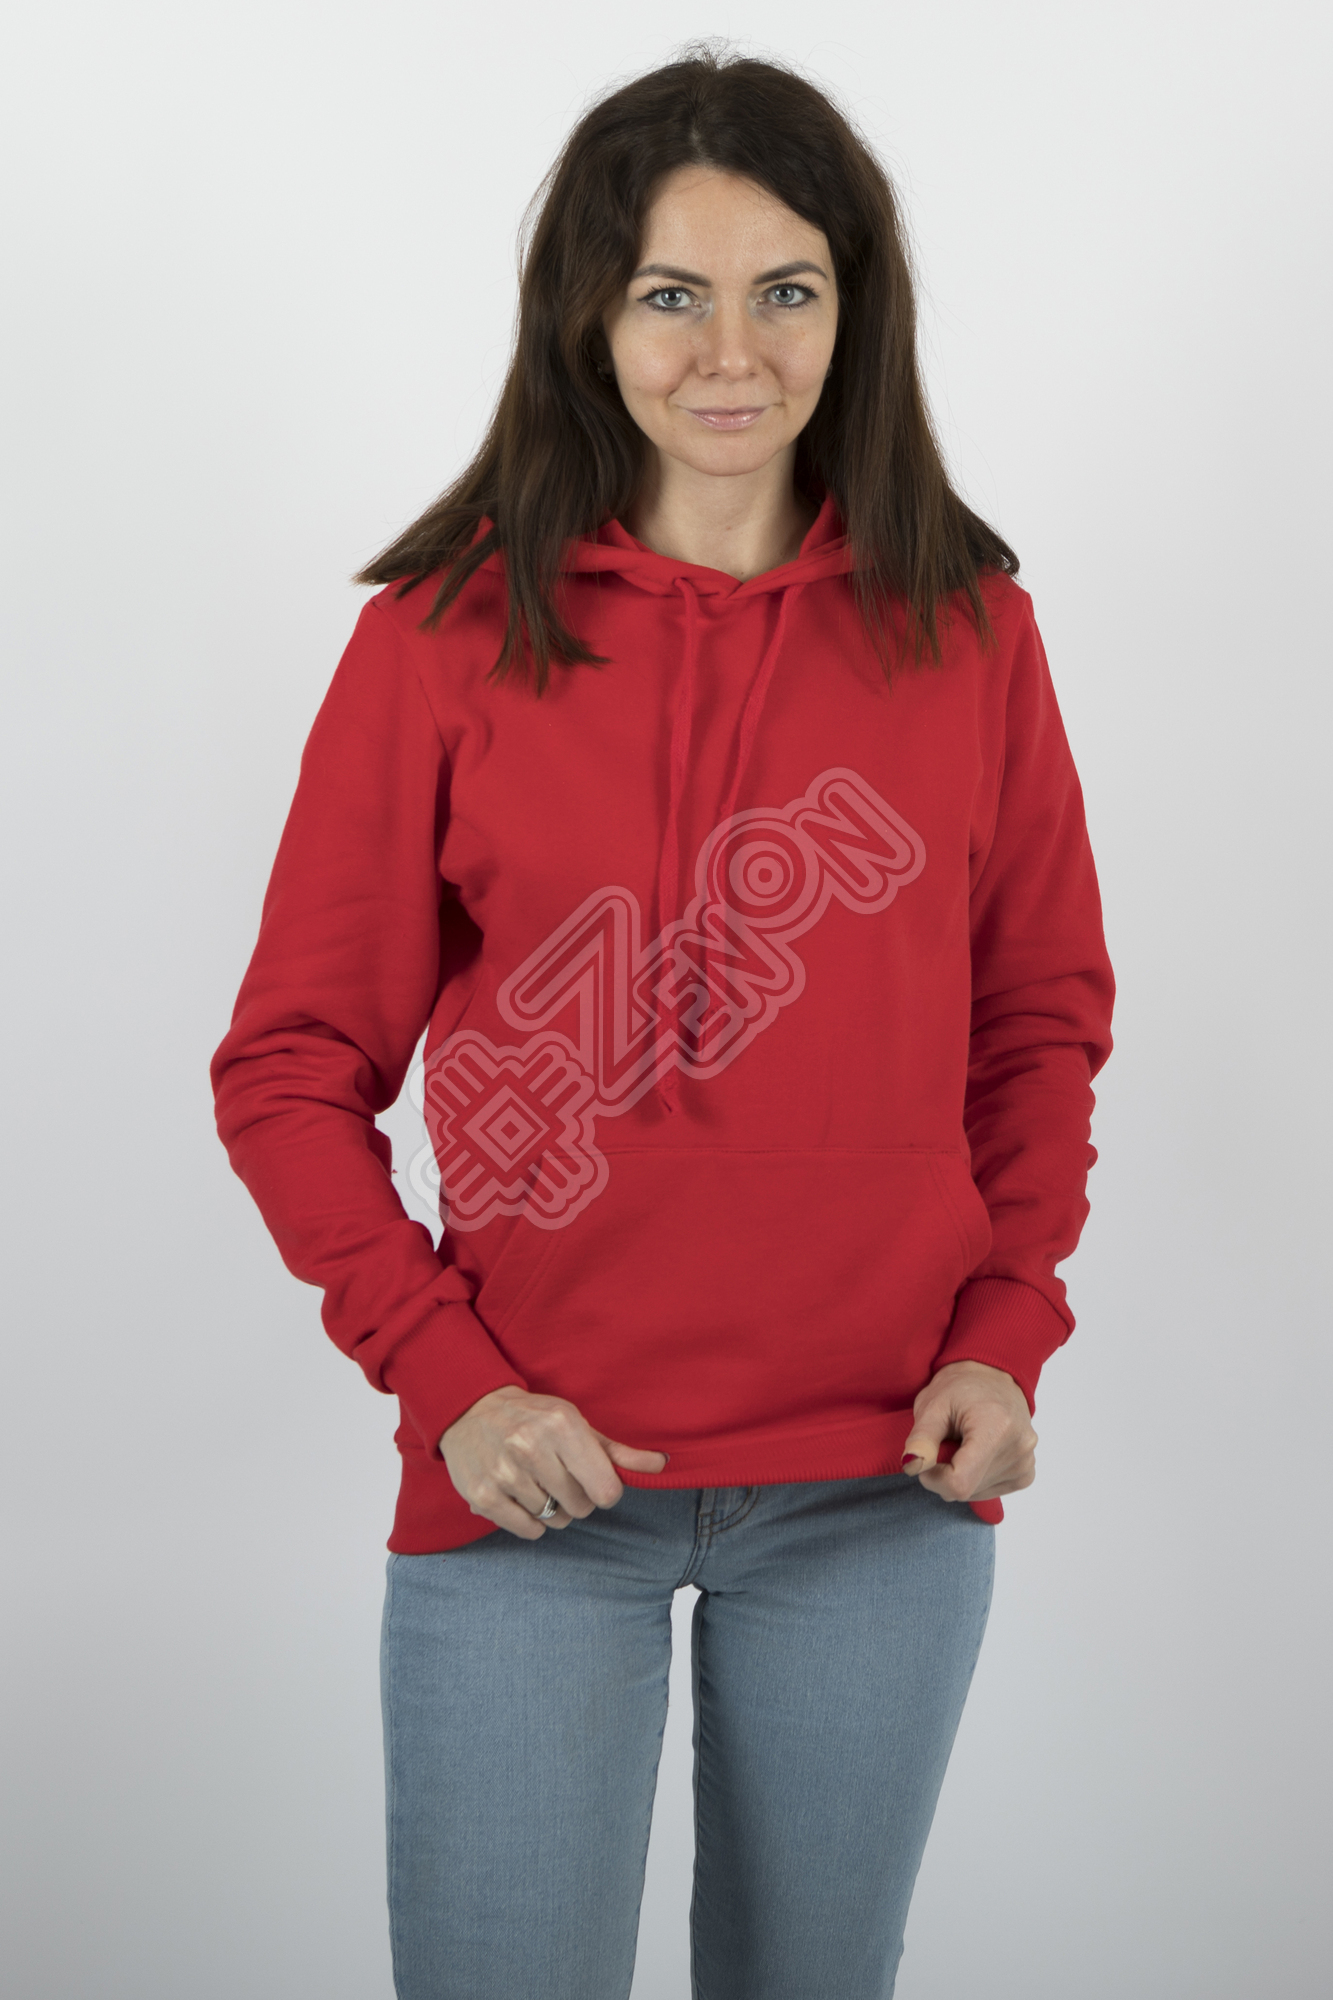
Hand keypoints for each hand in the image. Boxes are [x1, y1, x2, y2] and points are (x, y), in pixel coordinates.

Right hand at [440, 1386, 668, 1539]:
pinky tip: (521, 1496)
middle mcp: (532, 1448)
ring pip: (555, 1520)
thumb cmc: (533, 1417)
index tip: (593, 1480)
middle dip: (577, 1498)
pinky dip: (531, 1521)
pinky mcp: (483, 1496)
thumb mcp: (576, 1423)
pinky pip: (529, 1530)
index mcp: (562, 1426)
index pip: (606, 1491)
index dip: (605, 1492)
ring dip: (552, 1508)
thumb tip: (661, 1465)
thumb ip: (617, 1451)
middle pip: (581, 1508)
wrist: (470, 1409)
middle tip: (559, 1476)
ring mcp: (505, 1473)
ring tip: (536, 1481)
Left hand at [901, 1360, 1036, 1502]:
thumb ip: (921, 1439)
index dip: (934, 1479)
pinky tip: (977, 1453)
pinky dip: (976, 1478)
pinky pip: (990, 1491)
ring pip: (976, 1493)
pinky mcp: (1027, 1473)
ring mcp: (1026, 1462)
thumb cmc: (961, 1386)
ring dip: (961, 1474)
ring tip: (964, 1442)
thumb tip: (912, 1466)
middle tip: (946, 1442)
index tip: (927, 1458)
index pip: (959, 1483)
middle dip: (945, 1473)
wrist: (993, 1376)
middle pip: (966, 1490)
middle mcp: (1018, 1448)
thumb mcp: (933, 1404)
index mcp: (997, 1428)